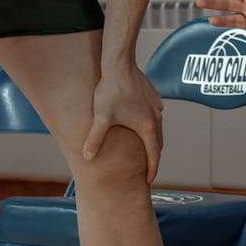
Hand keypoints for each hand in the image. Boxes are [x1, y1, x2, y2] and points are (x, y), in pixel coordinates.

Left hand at [82, 64, 164, 182]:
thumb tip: (87, 156)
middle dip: (153, 156)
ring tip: (143, 147)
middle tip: (147, 168)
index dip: (152, 170)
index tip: (149, 180)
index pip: (153, 155)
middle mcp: (156, 117)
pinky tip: (140, 121)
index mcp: (147, 127)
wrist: (119, 64)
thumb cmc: (111, 91)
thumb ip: (95, 140)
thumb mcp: (101, 118)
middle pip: (158, 142)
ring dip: (152, 139)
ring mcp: (156, 105)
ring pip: (157, 127)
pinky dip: (150, 123)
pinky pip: (154, 114)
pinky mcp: (153, 95)